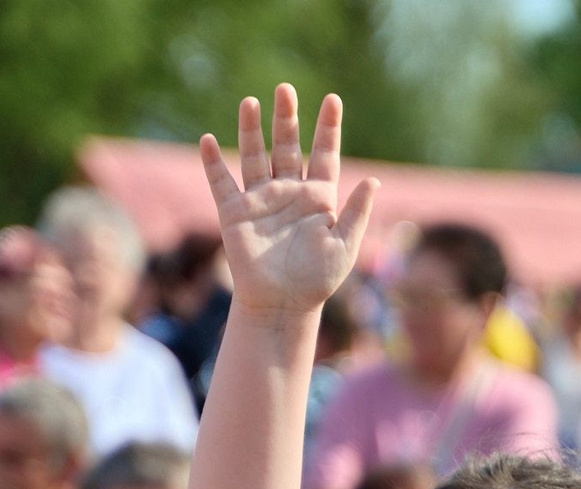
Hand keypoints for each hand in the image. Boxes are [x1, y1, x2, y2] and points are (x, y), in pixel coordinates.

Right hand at [199, 85, 377, 320]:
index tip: (332, 100)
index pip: (324, 154)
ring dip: (251, 130)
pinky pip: (222, 184)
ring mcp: (260, 201)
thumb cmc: (317, 280)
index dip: (328, 128)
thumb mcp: (344, 246)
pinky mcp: (234, 215)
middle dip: (286, 118)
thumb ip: (357, 212)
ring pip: (254, 156)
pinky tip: (208, 141)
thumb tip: (373, 181)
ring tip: (251, 102)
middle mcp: (288, 193)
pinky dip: (213, 163)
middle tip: (285, 89)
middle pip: (287, 146)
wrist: (282, 306)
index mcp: (318, 198)